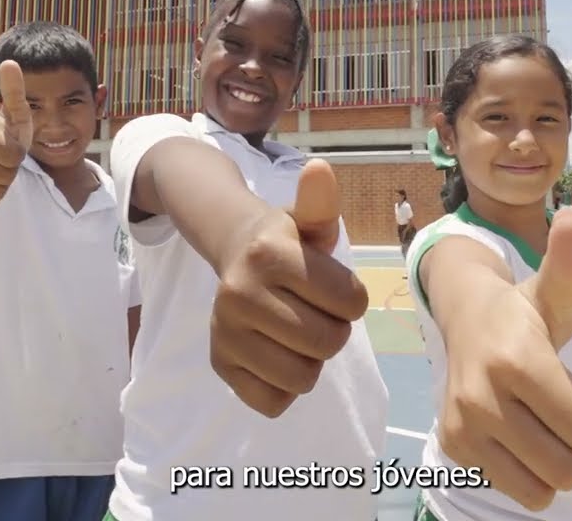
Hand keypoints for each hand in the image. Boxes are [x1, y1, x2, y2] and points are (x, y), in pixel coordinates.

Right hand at [0, 60, 33, 207]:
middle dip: (11, 171)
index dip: (18, 155)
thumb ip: (14, 92)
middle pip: (4, 175)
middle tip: (3, 160)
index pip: (11, 156)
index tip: (10, 146)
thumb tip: (9, 62)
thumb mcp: (16, 117)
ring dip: (3, 184)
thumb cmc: (6, 135)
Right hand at [209, 159, 367, 417]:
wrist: (234, 255)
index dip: (351, 298)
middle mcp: (239, 293)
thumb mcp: (308, 221)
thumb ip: (320, 202)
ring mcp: (225, 332)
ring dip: (311, 360)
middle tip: (313, 310)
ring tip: (296, 331)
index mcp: (270, 255)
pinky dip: (284, 387)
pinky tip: (277, 354)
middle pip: (329, 343)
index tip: (331, 286)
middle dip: (333, 329)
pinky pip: (274, 402)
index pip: (352, 303)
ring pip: (304, 377)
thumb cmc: (289, 242)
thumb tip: (319, 170)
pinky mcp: (220, 364)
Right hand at [438, 207, 571, 511]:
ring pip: (542, 488)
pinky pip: (515, 488)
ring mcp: (465, 426)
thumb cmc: (524, 311)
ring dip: (556, 462)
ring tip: (546, 423)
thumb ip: (569, 263)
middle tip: (566, 408)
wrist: (466, 318)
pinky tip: (520, 432)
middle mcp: (483, 397)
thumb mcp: (552, 291)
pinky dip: (528, 471)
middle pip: (568, 466)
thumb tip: (570, 217)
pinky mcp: (455, 446)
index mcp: (517, 360)